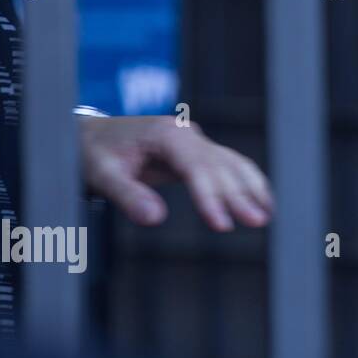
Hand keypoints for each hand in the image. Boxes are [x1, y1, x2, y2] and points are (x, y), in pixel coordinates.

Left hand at [78, 116, 272, 230]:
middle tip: (257, 221)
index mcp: (165, 134)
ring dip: (250, 187)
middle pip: (220, 166)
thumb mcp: (101, 174)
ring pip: (231, 163)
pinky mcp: (196, 151)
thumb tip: (155, 219)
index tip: (222, 223)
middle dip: (239, 195)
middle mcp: (186, 133)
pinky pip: (227, 164)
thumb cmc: (94, 152)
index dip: (211, 196)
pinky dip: (245, 180)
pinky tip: (260, 197)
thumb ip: (128, 195)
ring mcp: (194, 140)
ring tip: (266, 213)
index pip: (197, 167)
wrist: (91, 135)